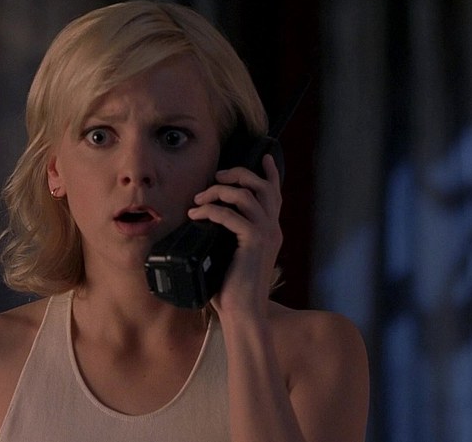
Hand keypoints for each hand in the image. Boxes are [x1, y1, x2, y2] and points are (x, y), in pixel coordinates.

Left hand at [186, 154, 282, 317]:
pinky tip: (196, 216)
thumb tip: (203, 220)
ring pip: (246, 196)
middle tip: (216, 177)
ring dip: (218, 192)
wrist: (243, 314)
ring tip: (198, 200)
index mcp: (269, 232)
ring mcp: (265, 235)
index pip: (274, 195)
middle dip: (238, 175)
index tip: (265, 157)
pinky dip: (210, 211)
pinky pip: (230, 215)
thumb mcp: (229, 256)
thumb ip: (226, 236)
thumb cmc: (231, 290)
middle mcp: (272, 230)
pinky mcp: (254, 243)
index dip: (270, 173)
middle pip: (262, 187)